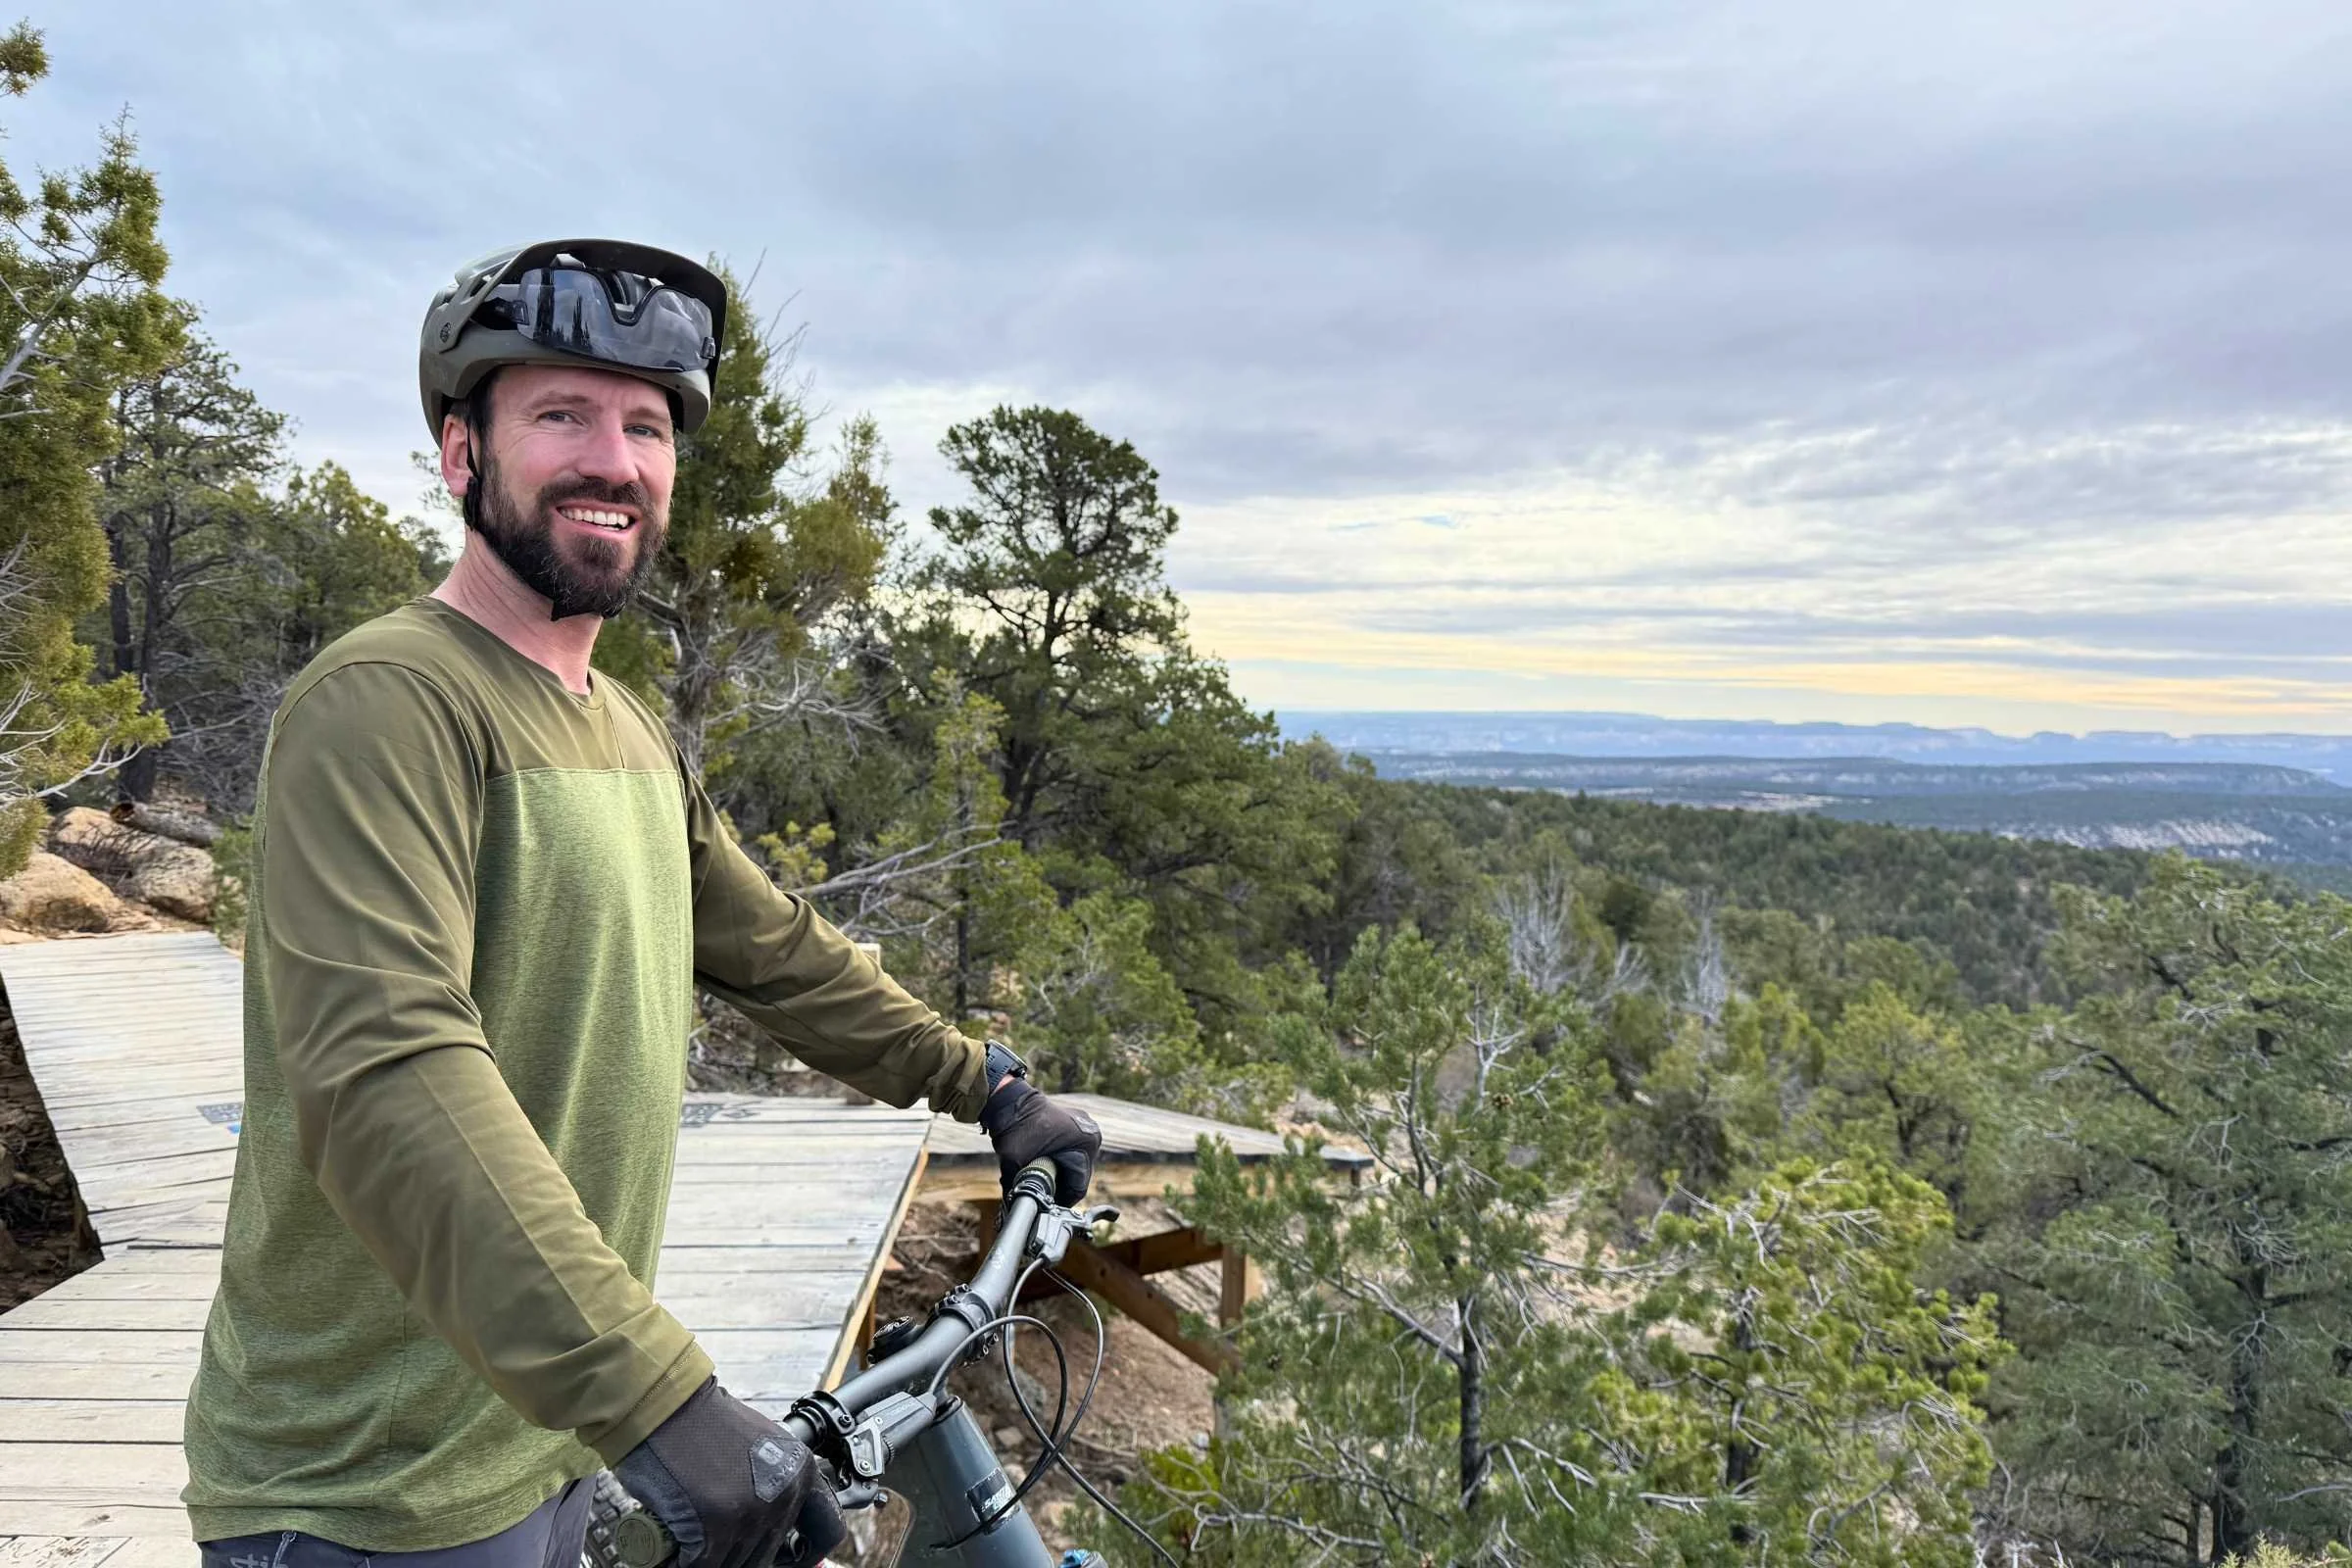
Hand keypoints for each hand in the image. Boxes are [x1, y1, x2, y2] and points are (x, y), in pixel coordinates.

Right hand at [614, 1378, 844, 1567]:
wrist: (666, 1405)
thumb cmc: (702, 1424)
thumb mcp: (761, 1447)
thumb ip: (775, 1483)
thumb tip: (775, 1525)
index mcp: (801, 1472)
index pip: (827, 1529)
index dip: (805, 1552)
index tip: (786, 1556)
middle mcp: (783, 1494)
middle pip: (769, 1555)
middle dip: (740, 1555)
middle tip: (716, 1543)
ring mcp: (751, 1513)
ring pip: (735, 1565)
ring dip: (712, 1560)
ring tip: (693, 1542)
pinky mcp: (715, 1527)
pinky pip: (701, 1566)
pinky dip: (683, 1564)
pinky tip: (674, 1553)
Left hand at [980, 1078, 1101, 1205]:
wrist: (1006, 1099)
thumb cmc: (1014, 1127)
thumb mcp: (1016, 1164)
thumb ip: (1017, 1189)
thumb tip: (1014, 1211)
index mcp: (1086, 1143)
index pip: (1078, 1186)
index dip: (1060, 1201)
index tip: (1044, 1206)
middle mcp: (1091, 1134)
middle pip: (1077, 1175)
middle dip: (1058, 1187)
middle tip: (1038, 1194)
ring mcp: (1084, 1127)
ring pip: (1073, 1164)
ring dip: (1057, 1174)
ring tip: (1037, 1178)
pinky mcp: (1074, 1123)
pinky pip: (1069, 1151)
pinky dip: (1057, 1160)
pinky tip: (1040, 1164)